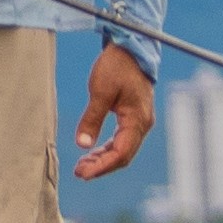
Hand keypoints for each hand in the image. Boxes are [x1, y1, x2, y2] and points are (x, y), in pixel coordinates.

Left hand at [73, 46, 155, 182]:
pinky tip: (93, 152)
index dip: (101, 167)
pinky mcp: (135, 116)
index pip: (120, 154)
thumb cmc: (117, 66)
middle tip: (79, 173)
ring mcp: (140, 120)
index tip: (82, 174)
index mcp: (137, 120)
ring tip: (82, 165)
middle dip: (101, 167)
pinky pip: (123, 139)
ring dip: (104, 159)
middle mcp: (143, 124)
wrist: (131, 47)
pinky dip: (108, 148)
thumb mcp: (100, 92)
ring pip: (123, 149)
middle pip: (123, 156)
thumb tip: (82, 145)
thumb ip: (92, 120)